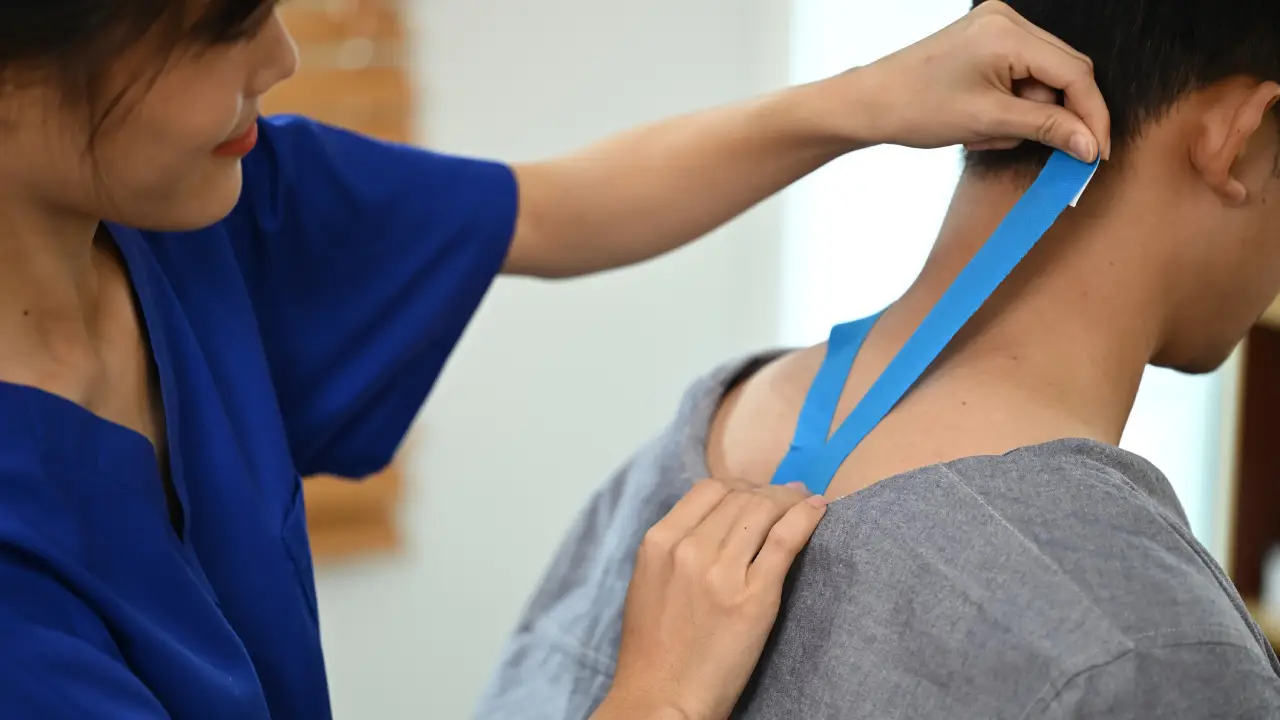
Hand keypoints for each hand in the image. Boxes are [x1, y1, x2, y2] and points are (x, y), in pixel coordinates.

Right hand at [592, 479, 827, 719]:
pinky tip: (818, 511)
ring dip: (790, 501)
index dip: (739, 486)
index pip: (708, 489)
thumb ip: (676, 548)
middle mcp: (688, 550)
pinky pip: (785, 540)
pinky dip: (806, 518)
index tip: (756, 494)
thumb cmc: (654, 651)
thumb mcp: (649, 583)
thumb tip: (718, 520)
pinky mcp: (754, 597)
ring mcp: (721, 572)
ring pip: (764, 510)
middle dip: (769, 493)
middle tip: (788, 499)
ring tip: (805, 504)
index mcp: (658, 542)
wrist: (662, 700)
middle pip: (740, 496)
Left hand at [845, 0, 1110, 161]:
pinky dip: (1008, 106)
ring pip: (1041, 80)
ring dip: (1023, 116)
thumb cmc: (916, 109)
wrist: (870, 103)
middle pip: (1063, 72)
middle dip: (1053, 115)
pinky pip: (1019, 76)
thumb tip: (1090, 145)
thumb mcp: (988, 123)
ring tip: (983, 133)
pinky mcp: (985, 41)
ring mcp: (994, 27)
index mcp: (1007, 32)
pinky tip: (979, 122)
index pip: (1075, 73)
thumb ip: (1046, 129)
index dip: (1092, 115)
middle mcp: (1006, 20)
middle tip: (1046, 150)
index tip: (1097, 152)